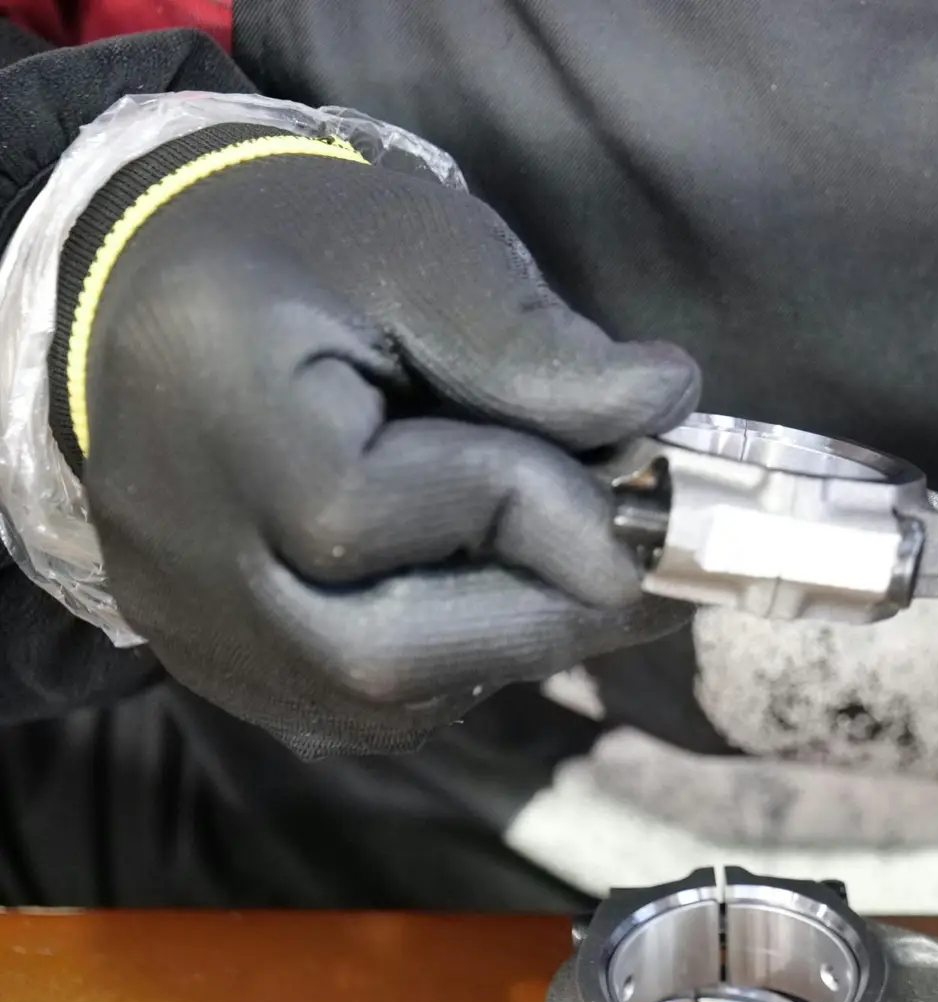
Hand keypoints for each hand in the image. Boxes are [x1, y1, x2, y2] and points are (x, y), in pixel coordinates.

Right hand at [75, 126, 697, 754]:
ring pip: (372, 705)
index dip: (537, 510)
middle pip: (373, 654)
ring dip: (509, 648)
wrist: (163, 282)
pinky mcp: (214, 658)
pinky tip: (499, 592)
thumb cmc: (304, 247)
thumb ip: (536, 344)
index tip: (657, 486)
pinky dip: (452, 666)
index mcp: (210, 414)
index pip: (372, 516)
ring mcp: (186, 619)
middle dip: (542, 614)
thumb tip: (666, 405)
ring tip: (585, 570)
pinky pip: (351, 711)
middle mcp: (173, 546)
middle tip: (656, 570)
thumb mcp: (428, 253)